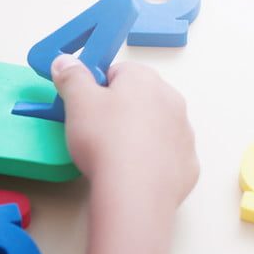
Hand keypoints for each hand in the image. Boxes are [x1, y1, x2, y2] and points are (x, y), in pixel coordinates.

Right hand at [51, 55, 198, 208]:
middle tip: (95, 131)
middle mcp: (171, 100)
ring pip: (155, 126)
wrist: (134, 192)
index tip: (83, 105)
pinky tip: (133, 171)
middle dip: (118, 110)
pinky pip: (166, 155)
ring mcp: (184, 132)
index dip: (96, 88)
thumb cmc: (106, 141)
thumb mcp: (77, 101)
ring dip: (137, 134)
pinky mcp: (188, 163)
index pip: (117, 72)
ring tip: (113, 154)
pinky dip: (151, 161)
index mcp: (144, 79)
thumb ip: (71, 76)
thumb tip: (66, 61)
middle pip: (139, 98)